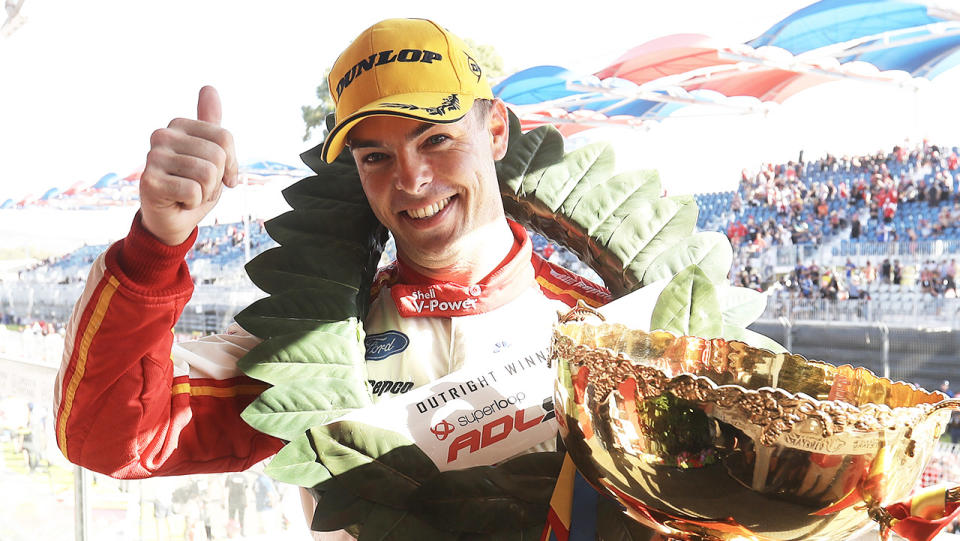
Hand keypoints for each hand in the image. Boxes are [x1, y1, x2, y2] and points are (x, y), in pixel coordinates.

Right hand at [139, 85, 238, 245]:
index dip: (230, 164)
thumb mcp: (211, 156)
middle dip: (217, 180)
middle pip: (218, 155)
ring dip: (206, 192)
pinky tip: (179, 202)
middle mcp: (162, 135)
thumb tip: (208, 87)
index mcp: (178, 125)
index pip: (225, 138)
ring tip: (189, 193)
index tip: (218, 175)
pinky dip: (194, 203)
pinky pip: (194, 191)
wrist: (171, 220)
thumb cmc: (194, 187)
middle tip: (198, 186)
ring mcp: (152, 157)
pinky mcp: (149, 181)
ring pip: (208, 173)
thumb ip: (212, 126)